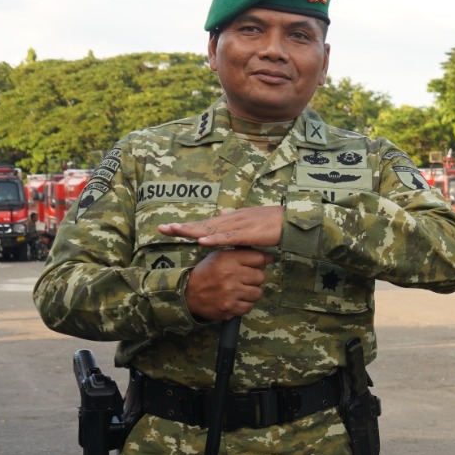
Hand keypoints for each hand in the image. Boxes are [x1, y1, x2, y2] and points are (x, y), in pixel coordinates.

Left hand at [160, 205, 284, 246]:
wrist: (292, 220)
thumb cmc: (274, 222)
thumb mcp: (251, 219)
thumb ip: (234, 218)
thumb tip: (220, 212)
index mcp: (232, 218)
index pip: (205, 223)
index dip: (187, 226)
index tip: (169, 228)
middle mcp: (232, 219)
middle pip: (203, 225)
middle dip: (183, 227)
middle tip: (162, 229)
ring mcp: (240, 225)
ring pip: (212, 229)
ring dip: (193, 231)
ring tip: (176, 231)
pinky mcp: (249, 233)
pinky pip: (229, 238)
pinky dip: (214, 239)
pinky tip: (202, 241)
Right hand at [185, 248, 270, 319]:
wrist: (187, 294)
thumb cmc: (206, 273)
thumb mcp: (218, 257)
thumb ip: (240, 255)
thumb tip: (267, 258)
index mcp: (227, 260)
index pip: (258, 258)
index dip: (261, 261)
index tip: (259, 264)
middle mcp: (230, 276)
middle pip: (261, 276)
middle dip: (255, 277)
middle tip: (246, 279)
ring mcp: (231, 294)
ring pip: (257, 292)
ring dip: (252, 292)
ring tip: (241, 290)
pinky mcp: (230, 308)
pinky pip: (249, 306)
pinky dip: (245, 304)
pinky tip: (236, 299)